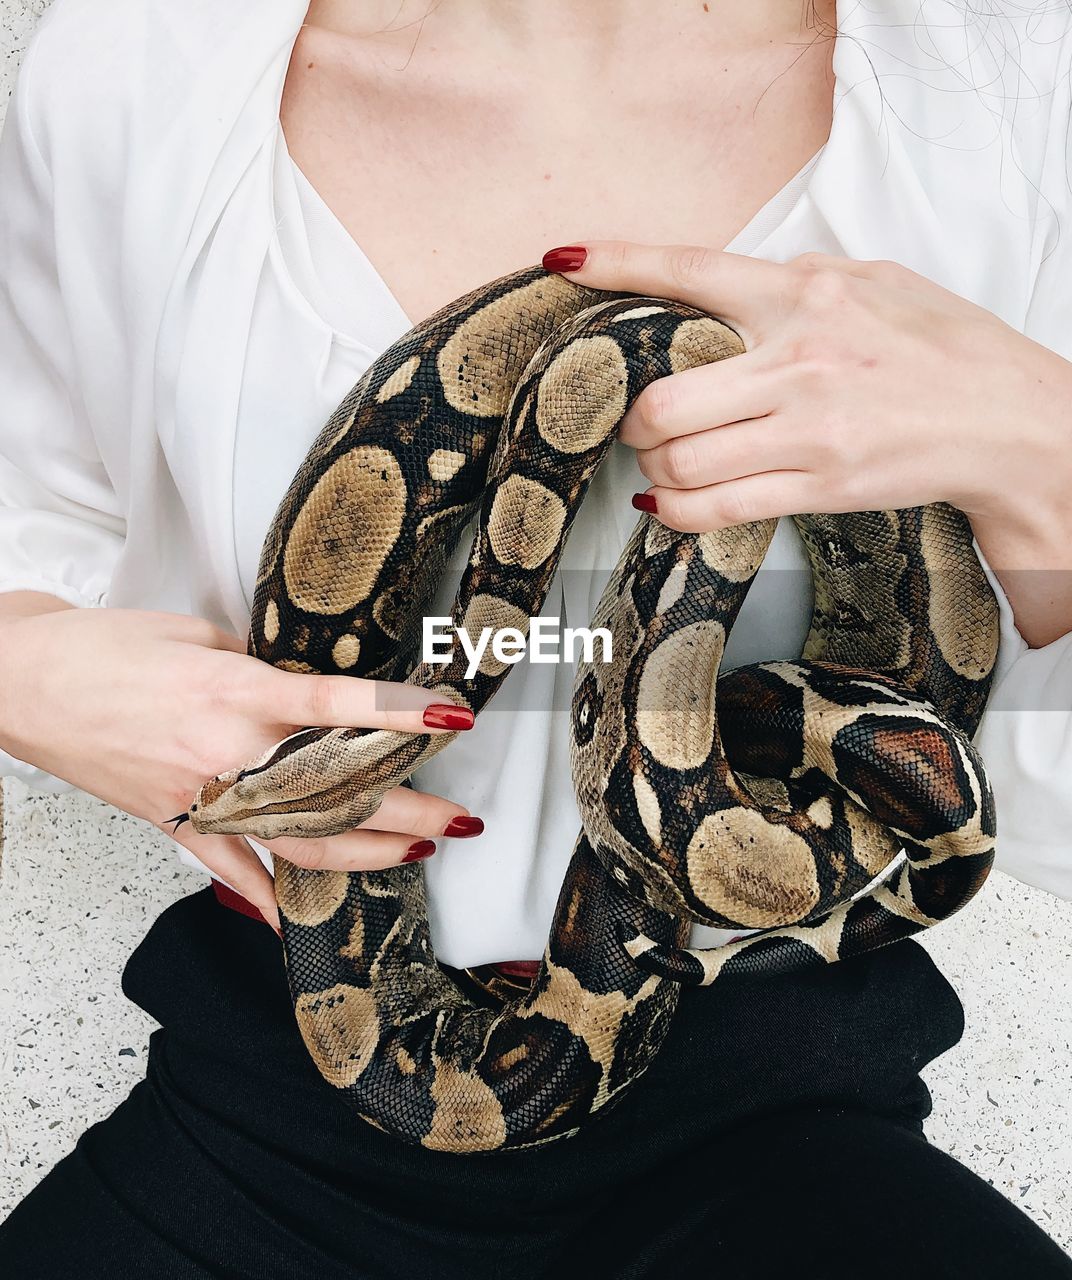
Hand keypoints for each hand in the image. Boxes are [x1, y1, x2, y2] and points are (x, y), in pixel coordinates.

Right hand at [0, 608, 481, 928]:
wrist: (21, 680)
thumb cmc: (109, 647)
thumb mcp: (201, 637)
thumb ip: (264, 669)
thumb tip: (313, 694)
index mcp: (235, 690)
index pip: (336, 706)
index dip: (399, 714)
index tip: (452, 721)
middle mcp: (226, 751)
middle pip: (334, 792)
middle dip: (408, 810)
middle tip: (463, 820)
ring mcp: (201, 795)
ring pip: (297, 841)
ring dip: (365, 853)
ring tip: (419, 854)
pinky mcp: (174, 821)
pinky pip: (230, 870)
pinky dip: (269, 900)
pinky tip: (305, 923)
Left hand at [543, 242, 1071, 541]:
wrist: (1010, 421)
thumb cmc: (941, 347)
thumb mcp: (873, 282)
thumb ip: (795, 282)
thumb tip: (726, 286)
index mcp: (807, 295)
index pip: (692, 271)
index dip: (618, 263)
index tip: (567, 259)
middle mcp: (800, 361)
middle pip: (663, 400)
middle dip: (631, 417)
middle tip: (636, 419)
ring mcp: (808, 432)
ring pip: (680, 461)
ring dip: (651, 465)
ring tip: (659, 460)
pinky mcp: (820, 487)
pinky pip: (715, 509)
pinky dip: (671, 510)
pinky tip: (663, 501)